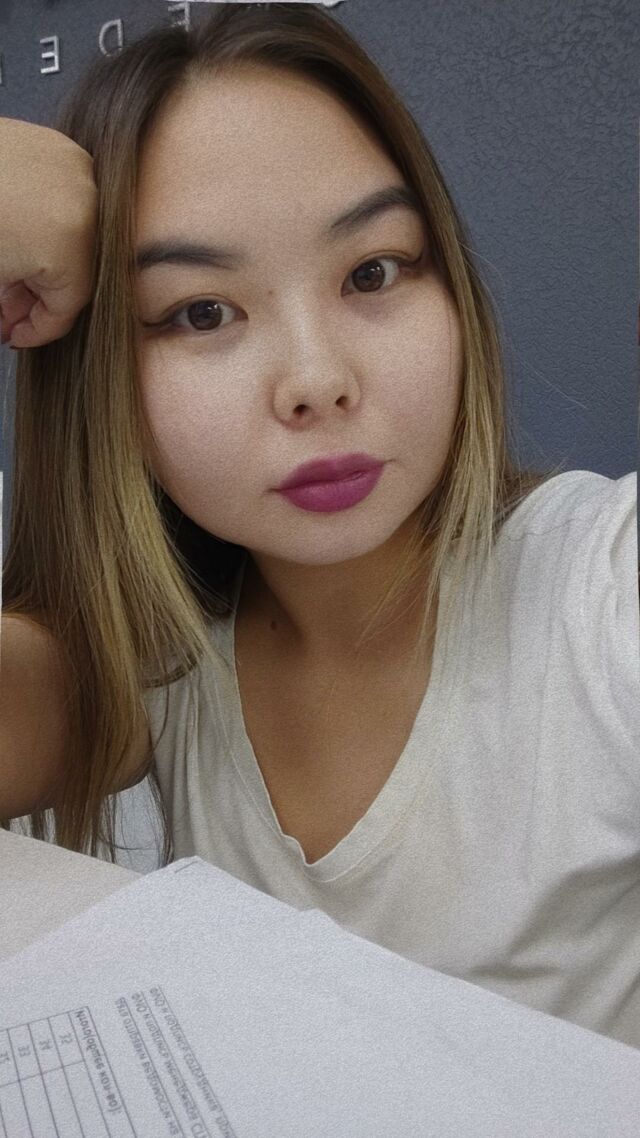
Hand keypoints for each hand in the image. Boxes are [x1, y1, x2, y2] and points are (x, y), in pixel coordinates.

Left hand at [0, 116, 97, 347]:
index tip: (15, 335)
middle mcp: (88, 204)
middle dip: (35, 296)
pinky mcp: (59, 146)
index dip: (38, 329)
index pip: (68, 305)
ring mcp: (77, 170)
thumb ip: (11, 311)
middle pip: (75, 270)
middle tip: (6, 311)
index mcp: (70, 243)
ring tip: (6, 275)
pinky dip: (40, 221)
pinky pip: (63, 200)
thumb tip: (13, 324)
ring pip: (72, 236)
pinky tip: (14, 235)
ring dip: (39, 261)